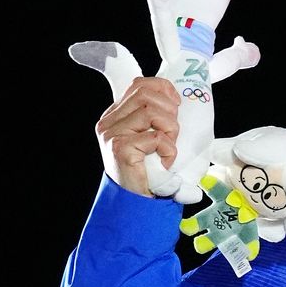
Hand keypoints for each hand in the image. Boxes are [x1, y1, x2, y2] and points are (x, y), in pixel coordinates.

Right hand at [95, 77, 179, 196]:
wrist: (133, 201)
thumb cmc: (146, 169)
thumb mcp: (147, 137)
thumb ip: (151, 117)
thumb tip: (174, 98)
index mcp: (114, 115)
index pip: (139, 85)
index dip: (163, 88)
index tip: (176, 103)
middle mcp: (109, 123)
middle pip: (147, 95)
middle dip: (169, 111)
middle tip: (172, 132)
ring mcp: (112, 135)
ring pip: (152, 112)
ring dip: (170, 130)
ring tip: (167, 147)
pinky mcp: (121, 149)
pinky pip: (156, 138)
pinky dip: (169, 150)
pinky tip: (165, 162)